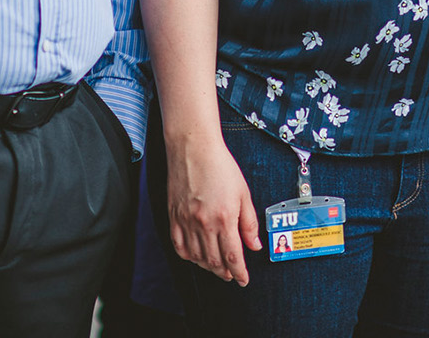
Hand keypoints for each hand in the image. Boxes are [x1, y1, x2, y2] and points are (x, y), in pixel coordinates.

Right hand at [164, 136, 262, 285]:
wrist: (193, 149)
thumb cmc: (220, 166)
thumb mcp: (243, 193)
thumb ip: (249, 222)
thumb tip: (254, 245)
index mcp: (224, 218)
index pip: (233, 256)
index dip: (240, 272)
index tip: (244, 279)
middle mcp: (204, 223)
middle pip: (214, 261)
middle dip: (225, 273)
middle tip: (232, 275)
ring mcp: (186, 222)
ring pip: (197, 257)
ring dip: (209, 267)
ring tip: (217, 267)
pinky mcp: (174, 217)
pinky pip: (179, 247)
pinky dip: (189, 257)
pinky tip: (196, 257)